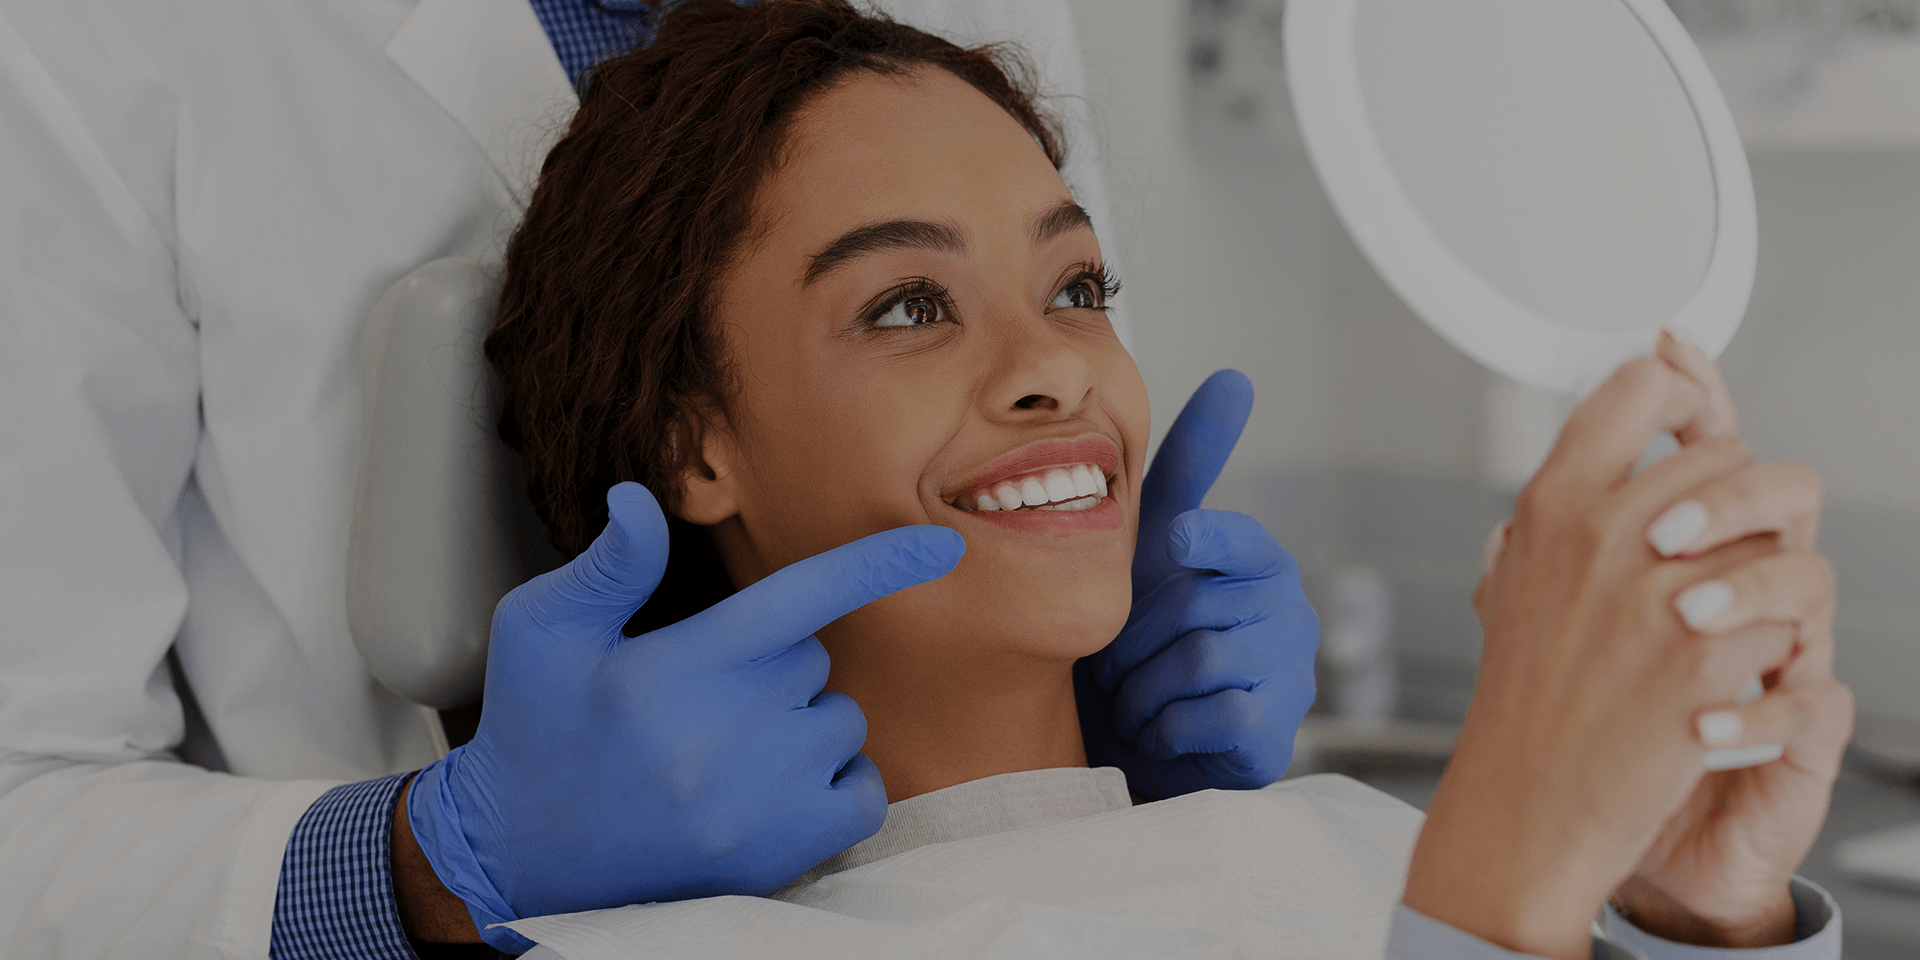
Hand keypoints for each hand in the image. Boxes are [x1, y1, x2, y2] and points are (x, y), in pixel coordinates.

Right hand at [404, 482, 962, 950]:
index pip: (797, 597)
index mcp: (671, 669)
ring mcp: (756, 805)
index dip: (874, 565)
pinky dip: (834, 779)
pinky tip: (769, 783)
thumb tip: (640, 498)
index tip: (941, 545)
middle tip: (700, 694)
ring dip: (802, 719)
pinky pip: (860, 789)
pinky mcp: (777, 855)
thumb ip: (608, 565)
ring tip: (722, 745)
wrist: (516, 856)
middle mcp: (722, 738)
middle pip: (813, 658)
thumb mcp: (541, 629)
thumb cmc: (533, 729)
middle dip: (773, 661)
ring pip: (840, 720)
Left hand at [1077, 369, 1319, 799]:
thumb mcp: (1156, 546)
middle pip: (1192, 604)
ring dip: (1142, 687)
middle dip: (1133, 641)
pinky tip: (1163, 730)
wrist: (1141, 743)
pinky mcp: (1275, 733)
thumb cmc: (1145, 636)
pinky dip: (1167, 726)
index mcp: (1257, 561)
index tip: (1178, 543)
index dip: (1201, 539)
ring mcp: (1289, 673)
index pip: (1237, 535)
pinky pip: (1212, 714)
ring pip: (1199, 659)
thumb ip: (1192, 466)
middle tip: (1118, 665)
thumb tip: (1236, 378)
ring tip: (1136, 699)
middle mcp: (1287, 610)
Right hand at [1405, 333, 1842, 958]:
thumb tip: (1594, 448)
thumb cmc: (1522, 703)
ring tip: (1720, 622)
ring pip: (1772, 536)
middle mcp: (1602, 535)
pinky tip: (1723, 678)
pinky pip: (1784, 618)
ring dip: (1761, 580)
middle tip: (1708, 556)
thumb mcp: (1514, 583)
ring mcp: (1655, 595)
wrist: (1528, 805)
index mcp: (1552, 505)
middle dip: (1734, 507)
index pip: (1639, 388)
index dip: (1678, 394)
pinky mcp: (1703, 659)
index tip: (1688, 415)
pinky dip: (1767, 652)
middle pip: (1727, 457)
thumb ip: (1554, 513)